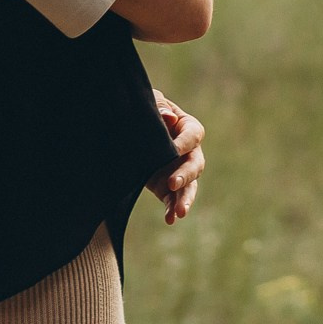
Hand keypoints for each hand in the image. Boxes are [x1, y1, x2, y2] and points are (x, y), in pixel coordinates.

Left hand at [149, 90, 204, 223]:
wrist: (127, 131)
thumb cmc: (144, 111)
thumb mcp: (149, 103)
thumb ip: (159, 108)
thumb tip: (169, 118)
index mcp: (186, 127)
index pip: (193, 135)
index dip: (185, 142)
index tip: (173, 148)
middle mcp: (187, 152)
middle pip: (195, 164)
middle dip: (186, 175)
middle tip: (173, 183)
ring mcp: (179, 171)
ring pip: (189, 187)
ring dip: (185, 199)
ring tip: (179, 212)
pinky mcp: (168, 187)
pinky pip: (174, 200)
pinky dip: (172, 210)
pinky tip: (170, 219)